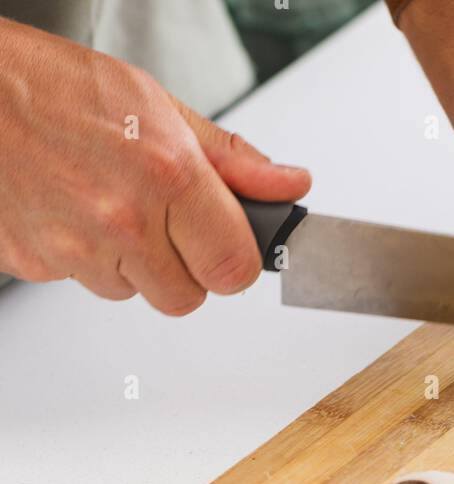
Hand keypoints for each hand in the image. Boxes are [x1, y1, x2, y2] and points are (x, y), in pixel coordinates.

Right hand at [0, 18, 310, 312]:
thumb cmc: (55, 87)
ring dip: (130, 263)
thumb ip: (228, 158)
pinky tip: (72, 210)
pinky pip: (84, 283)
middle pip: (186, 297)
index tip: (225, 245)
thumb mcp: (156, 105)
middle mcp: (123, 220)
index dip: (233, 261)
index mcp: (166, 174)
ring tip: (105, 203)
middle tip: (163, 222)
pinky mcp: (38, 266)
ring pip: (134, 293)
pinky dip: (85, 257)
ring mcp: (78, 250)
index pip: (234, 269)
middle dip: (183, 268)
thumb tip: (287, 184)